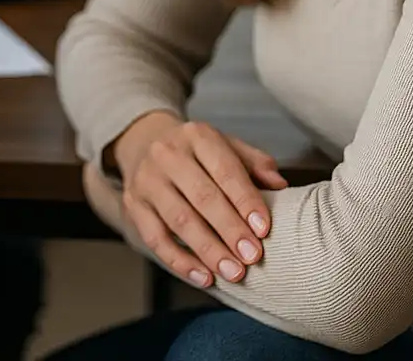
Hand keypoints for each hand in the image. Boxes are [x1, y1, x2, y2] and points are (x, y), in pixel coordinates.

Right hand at [110, 111, 288, 289]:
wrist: (146, 142)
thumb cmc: (198, 154)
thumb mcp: (227, 146)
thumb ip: (255, 164)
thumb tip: (279, 186)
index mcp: (197, 136)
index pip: (225, 169)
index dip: (245, 200)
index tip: (264, 229)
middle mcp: (167, 154)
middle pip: (201, 196)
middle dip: (229, 229)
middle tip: (251, 256)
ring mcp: (147, 179)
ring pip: (178, 219)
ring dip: (208, 249)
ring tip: (232, 272)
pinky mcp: (133, 204)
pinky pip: (155, 237)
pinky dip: (179, 261)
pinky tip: (203, 276)